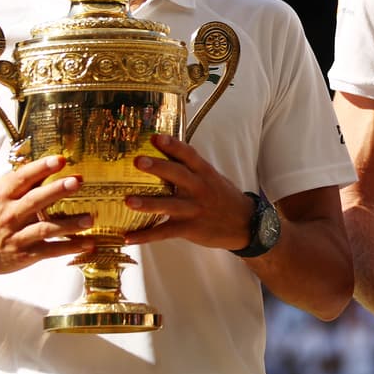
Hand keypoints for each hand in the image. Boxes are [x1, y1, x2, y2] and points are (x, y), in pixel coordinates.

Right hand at [0, 154, 93, 276]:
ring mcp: (17, 237)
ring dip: (69, 224)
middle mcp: (9, 216)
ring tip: (90, 219)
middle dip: (56, 190)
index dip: (41, 168)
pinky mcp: (24, 255)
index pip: (21, 179)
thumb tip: (45, 166)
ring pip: (46, 229)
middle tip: (77, 182)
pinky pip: (50, 251)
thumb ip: (18, 185)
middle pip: (35, 201)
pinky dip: (70, 247)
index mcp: (1, 197)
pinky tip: (89, 243)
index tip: (60, 160)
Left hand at [122, 134, 253, 250]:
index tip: (156, 137)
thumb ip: (192, 168)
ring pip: (169, 205)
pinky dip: (145, 236)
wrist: (245, 224)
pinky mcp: (190, 228)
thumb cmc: (223, 197)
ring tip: (128, 201)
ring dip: (148, 204)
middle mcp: (200, 188)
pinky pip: (165, 233)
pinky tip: (128, 237)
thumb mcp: (213, 178)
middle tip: (138, 161)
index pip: (188, 155)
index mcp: (205, 172)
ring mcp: (195, 209)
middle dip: (158, 167)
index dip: (173, 145)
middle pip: (177, 175)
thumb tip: (165, 154)